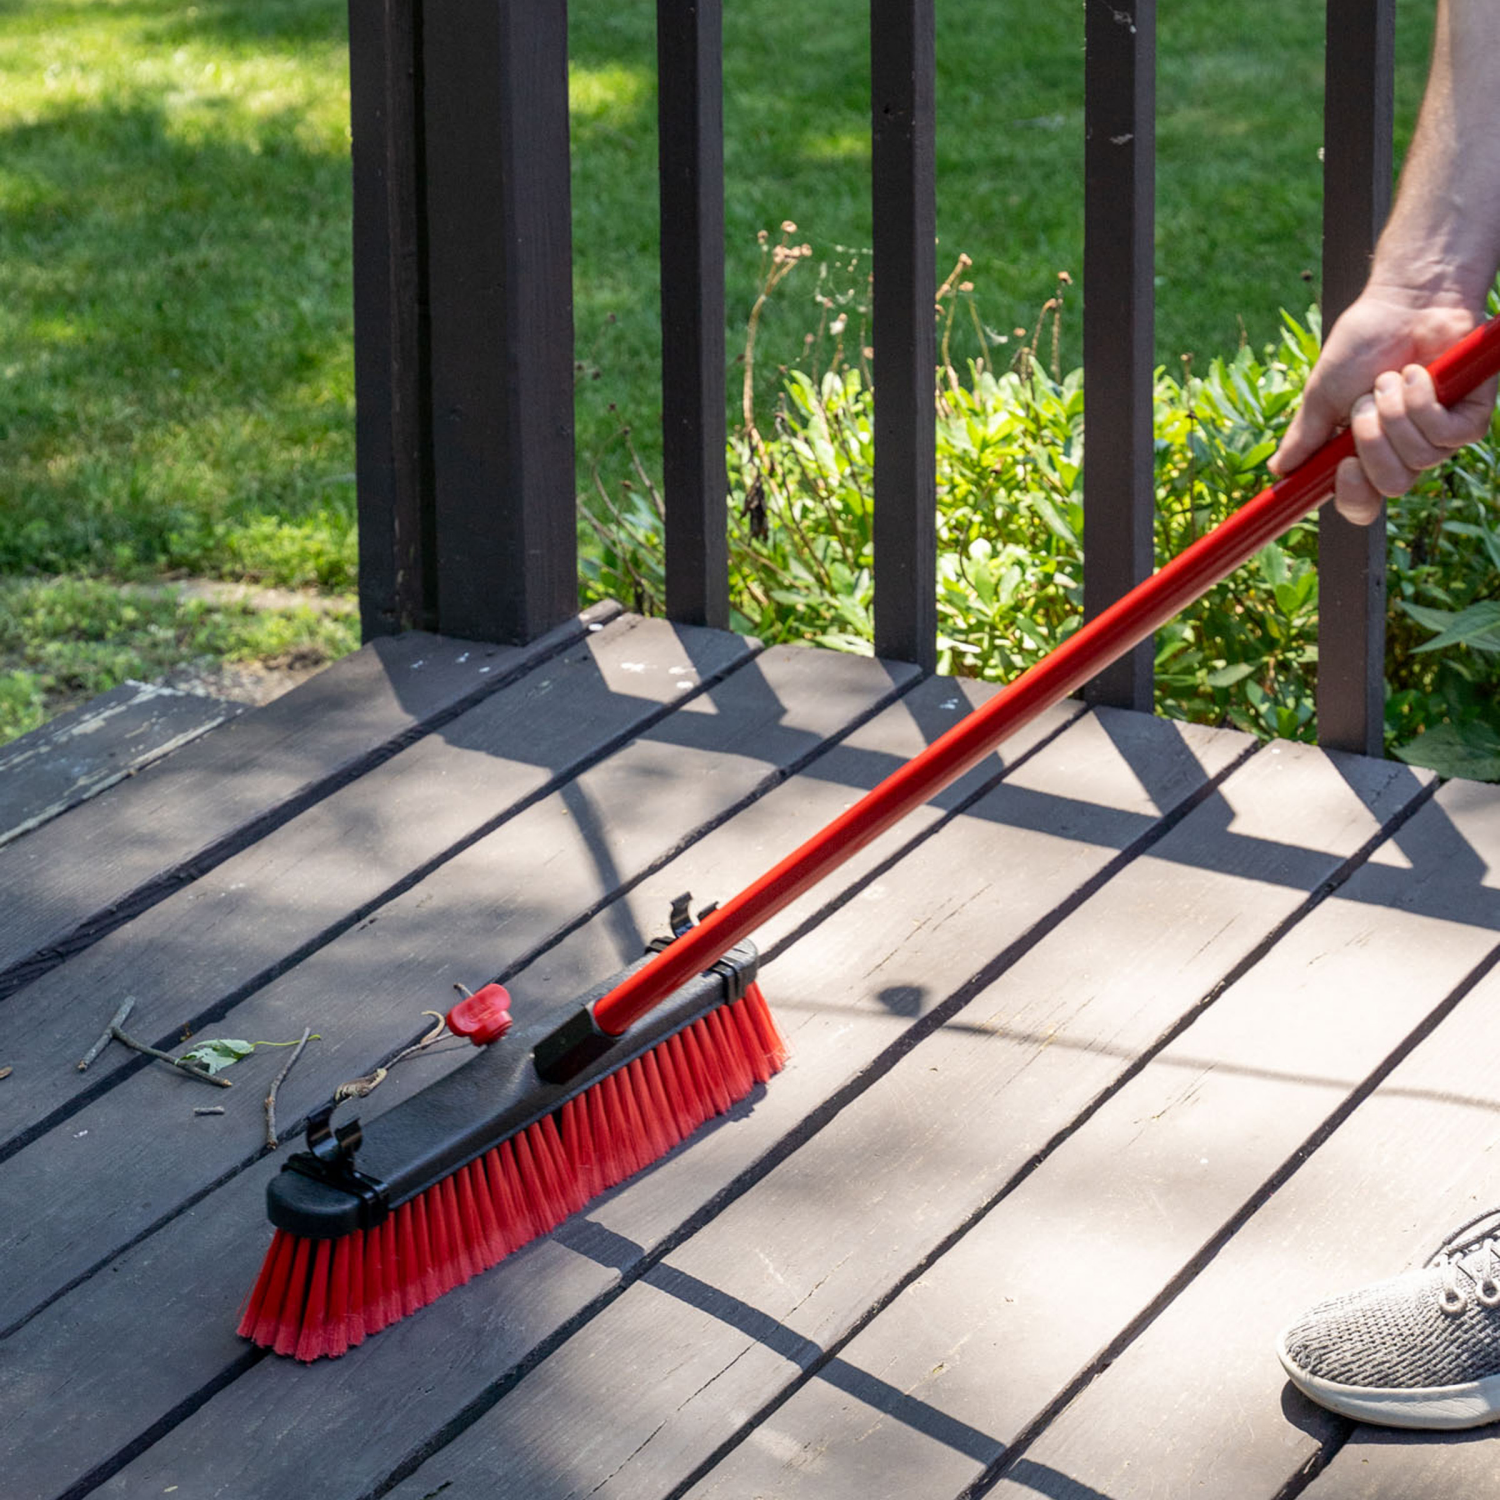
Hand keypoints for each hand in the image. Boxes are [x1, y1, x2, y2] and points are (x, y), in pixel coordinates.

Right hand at [1268, 289, 1496, 523]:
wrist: (1405, 303)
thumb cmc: (1364, 343)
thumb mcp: (1322, 394)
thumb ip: (1305, 435)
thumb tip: (1280, 470)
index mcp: (1366, 453)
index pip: (1364, 503)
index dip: (1354, 497)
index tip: (1342, 468)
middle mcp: (1404, 452)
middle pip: (1392, 485)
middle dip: (1372, 443)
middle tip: (1364, 404)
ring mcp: (1439, 436)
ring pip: (1419, 458)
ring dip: (1396, 413)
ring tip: (1390, 378)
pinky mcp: (1469, 416)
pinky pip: (1447, 434)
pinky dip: (1424, 402)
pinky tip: (1418, 375)